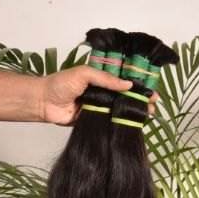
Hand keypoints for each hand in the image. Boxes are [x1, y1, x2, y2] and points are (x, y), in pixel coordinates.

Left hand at [36, 65, 159, 125]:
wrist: (44, 103)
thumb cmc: (61, 83)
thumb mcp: (85, 74)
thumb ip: (106, 79)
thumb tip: (128, 85)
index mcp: (101, 78)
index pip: (124, 79)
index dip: (138, 83)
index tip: (151, 89)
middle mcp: (103, 92)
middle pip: (126, 95)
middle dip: (140, 99)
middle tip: (154, 104)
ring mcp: (100, 107)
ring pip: (121, 109)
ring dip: (134, 111)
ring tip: (149, 114)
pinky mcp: (96, 121)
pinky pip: (111, 122)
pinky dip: (122, 123)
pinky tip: (134, 123)